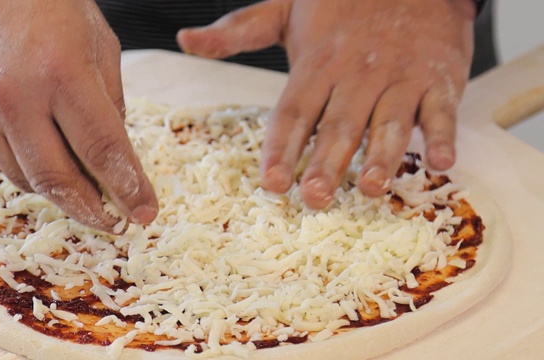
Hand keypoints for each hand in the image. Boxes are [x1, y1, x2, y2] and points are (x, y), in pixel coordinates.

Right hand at [0, 0, 156, 229]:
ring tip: (85, 195)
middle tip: (116, 223)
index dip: (128, 188)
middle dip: (93, 210)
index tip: (145, 213)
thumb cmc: (45, 3)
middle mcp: (16, 98)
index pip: (103, 149)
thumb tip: (115, 156)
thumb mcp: (98, 43)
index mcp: (62, 73)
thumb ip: (111, 101)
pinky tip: (47, 161)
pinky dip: (28, 170)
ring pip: (27, 179)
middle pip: (59, 180)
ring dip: (61, 193)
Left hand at [178, 0, 475, 207]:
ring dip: (382, 156)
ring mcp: (399, 76)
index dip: (282, 148)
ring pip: (389, 120)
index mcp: (316, 63)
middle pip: (339, 124)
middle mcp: (356, 73)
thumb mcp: (285, 9)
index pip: (294, 112)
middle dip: (327, 163)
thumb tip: (185, 40)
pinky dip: (443, 134)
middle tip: (316, 199)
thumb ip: (238, 31)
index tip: (272, 182)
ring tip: (372, 188)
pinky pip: (443, 108)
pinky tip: (441, 162)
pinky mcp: (438, 76)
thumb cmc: (342, 0)